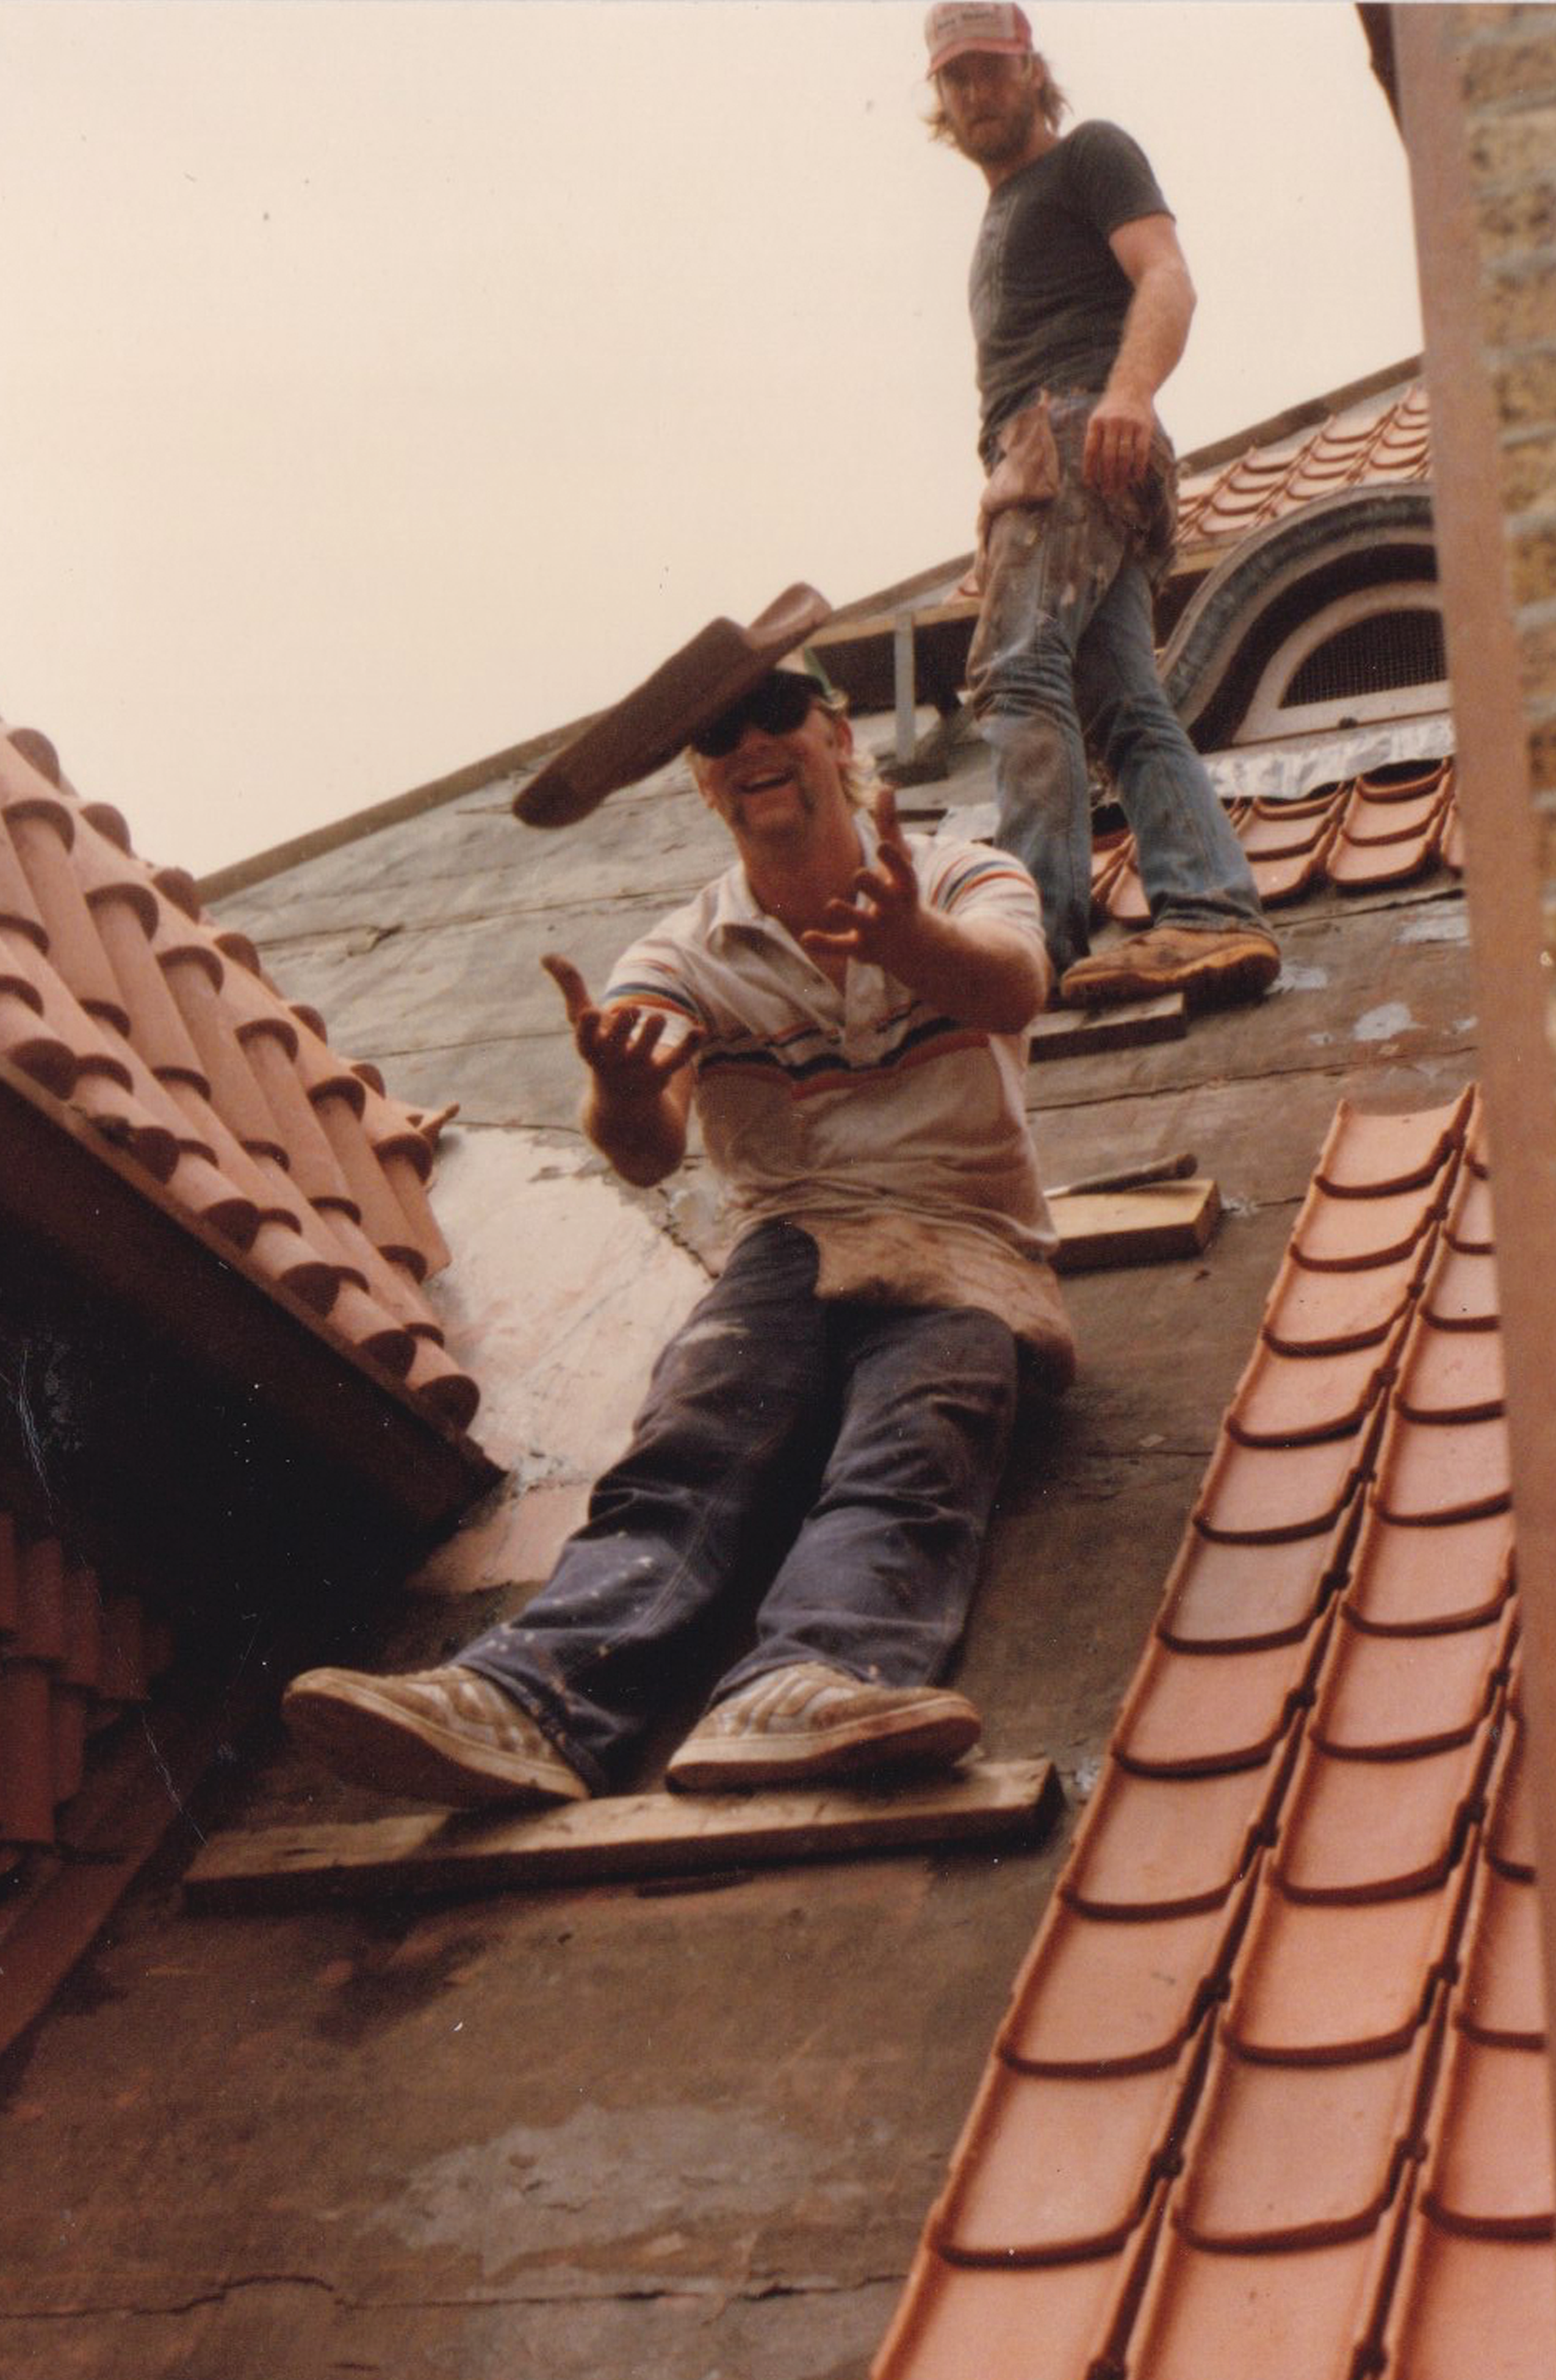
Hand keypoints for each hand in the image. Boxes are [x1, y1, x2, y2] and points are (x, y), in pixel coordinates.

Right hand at [541, 953, 700, 1099]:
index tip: (592, 1013)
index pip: (585, 1039)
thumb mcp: (582, 1020)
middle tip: (630, 1012)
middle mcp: (612, 1060)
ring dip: (653, 1031)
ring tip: (656, 1017)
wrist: (621, 1100)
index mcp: (590, 1047)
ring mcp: (636, 1070)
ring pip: (646, 1049)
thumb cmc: (600, 1047)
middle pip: (617, 1043)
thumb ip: (570, 987)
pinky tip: (699, 1030)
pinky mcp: (660, 1075)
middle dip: (624, 1026)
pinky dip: (689, 1045)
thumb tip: (546, 955)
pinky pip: (677, 1060)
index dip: (589, 1028)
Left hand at [800, 786, 927, 975]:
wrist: (915, 945)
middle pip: (883, 897)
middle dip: (873, 888)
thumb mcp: (901, 861)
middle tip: (859, 874)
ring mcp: (877, 930)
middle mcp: (893, 909)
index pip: (903, 873)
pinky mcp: (861, 948)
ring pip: (862, 923)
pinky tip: (806, 937)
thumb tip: (885, 786)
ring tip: (831, 904)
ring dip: (848, 915)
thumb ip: (889, 825)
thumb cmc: (902, 892)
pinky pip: (842, 947)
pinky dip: (825, 943)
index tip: (883, 846)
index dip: (893, 861)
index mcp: (905, 887)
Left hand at [1083, 389, 1155, 497]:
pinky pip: (1141, 451)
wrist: (1132, 387)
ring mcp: (1129, 423)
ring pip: (1124, 455)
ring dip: (1122, 475)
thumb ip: (1094, 441)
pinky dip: (1138, 467)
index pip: (1091, 450)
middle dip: (1107, 477)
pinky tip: (1135, 478)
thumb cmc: (1111, 411)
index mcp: (1096, 422)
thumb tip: (1090, 473)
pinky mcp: (1145, 426)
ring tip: (1120, 488)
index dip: (1090, 469)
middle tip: (1107, 493)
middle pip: (1108, 456)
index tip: (1090, 485)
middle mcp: (1112, 422)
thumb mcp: (1097, 419)